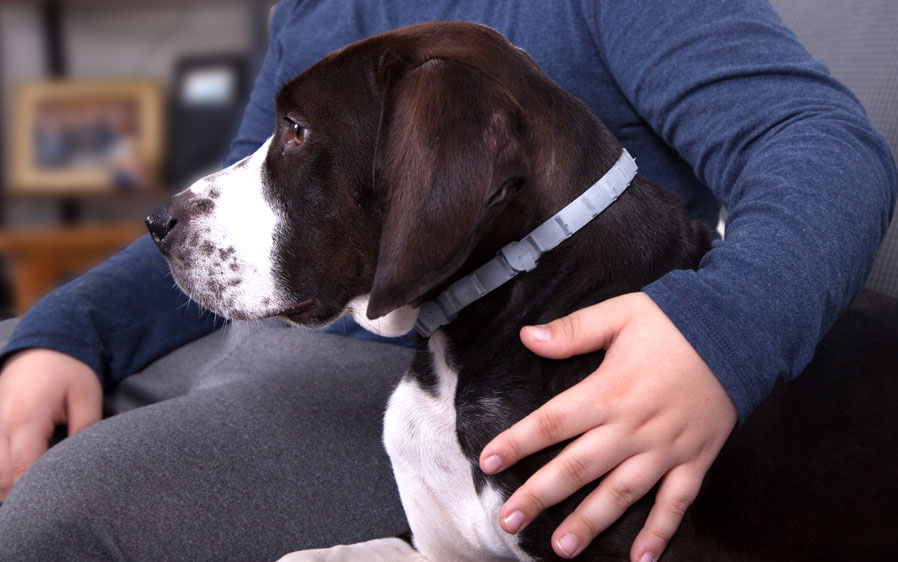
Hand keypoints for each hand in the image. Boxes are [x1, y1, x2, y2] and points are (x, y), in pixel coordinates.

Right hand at [0, 348, 101, 499]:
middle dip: (18, 495)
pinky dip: (0, 470)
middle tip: (44, 507)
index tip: (51, 506)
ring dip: (5, 485)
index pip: (19, 469)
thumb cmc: (70, 370)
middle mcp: (0, 422)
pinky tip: (14, 477)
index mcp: (26, 417)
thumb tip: (83, 465)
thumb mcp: (86, 396)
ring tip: (31, 495)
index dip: (32, 493)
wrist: (46, 344)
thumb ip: (85, 430)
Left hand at [479, 292, 736, 560]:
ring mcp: (665, 448)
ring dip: (590, 522)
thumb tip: (527, 336)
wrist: (740, 330)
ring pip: (621, 493)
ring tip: (562, 547)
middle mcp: (633, 426)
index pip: (551, 423)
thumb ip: (573, 330)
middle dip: (540, 496)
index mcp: (609, 391)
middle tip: (509, 521)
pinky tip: (641, 558)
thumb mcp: (620, 314)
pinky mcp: (695, 459)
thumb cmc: (675, 321)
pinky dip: (661, 532)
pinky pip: (676, 502)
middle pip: (578, 467)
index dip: (517, 443)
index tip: (488, 463)